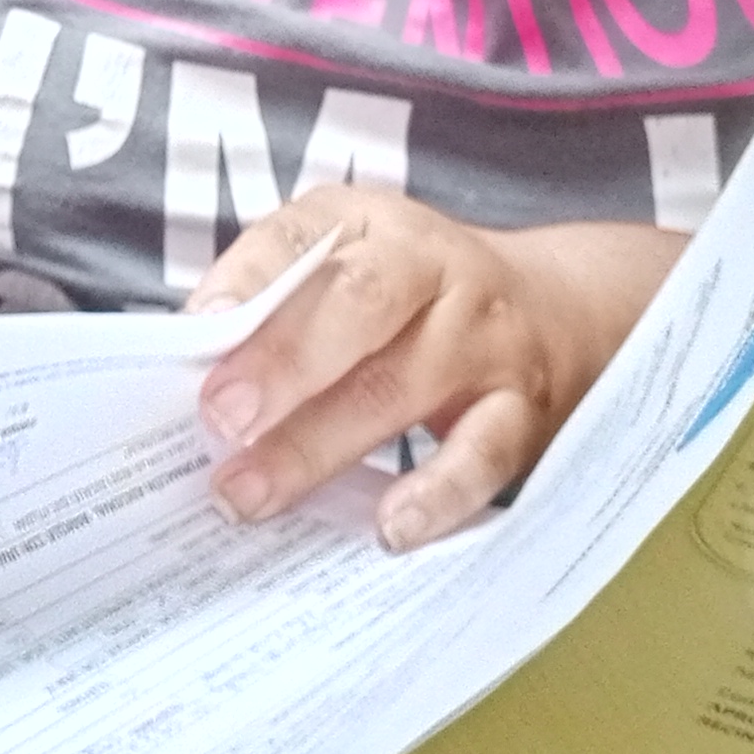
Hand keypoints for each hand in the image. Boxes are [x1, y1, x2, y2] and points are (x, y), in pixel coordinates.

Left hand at [184, 190, 675, 551]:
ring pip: (402, 386)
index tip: (200, 327)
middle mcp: (434, 269)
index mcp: (371, 226)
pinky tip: (389, 528)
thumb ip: (275, 305)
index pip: (302, 237)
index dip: (249, 279)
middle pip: (358, 305)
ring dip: (319, 445)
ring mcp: (483, 339)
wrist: (564, 311)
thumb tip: (188, 366)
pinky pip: (482, 454)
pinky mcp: (522, 410)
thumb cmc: (416, 300)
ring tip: (254, 493)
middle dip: (283, 362)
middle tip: (222, 418)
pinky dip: (437, 493)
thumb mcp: (350, 268)